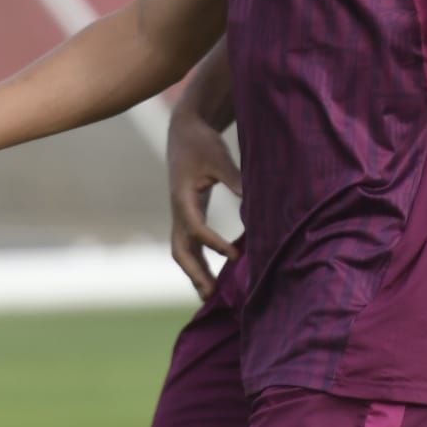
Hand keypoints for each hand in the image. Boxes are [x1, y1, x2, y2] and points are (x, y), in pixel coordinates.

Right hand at [166, 110, 240, 297]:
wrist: (185, 130)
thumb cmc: (202, 142)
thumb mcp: (220, 157)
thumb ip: (233, 179)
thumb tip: (249, 201)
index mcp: (182, 197)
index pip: (195, 228)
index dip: (214, 244)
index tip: (235, 256)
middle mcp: (178, 210)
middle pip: (180, 250)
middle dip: (195, 272)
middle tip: (212, 294)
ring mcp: (180, 214)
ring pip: (183, 251)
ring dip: (195, 273)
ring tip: (212, 296)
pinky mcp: (187, 213)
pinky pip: (189, 244)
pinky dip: (199, 261)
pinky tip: (214, 276)